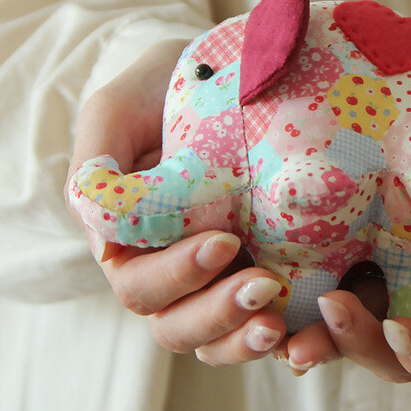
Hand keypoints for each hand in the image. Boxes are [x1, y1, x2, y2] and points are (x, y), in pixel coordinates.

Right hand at [69, 52, 287, 363]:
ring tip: (285, 327)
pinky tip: (314, 334)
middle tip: (264, 288)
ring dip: (249, 342)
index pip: (141, 288)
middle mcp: (174, 278)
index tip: (223, 242)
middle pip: (180, 328)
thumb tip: (103, 244)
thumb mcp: (117, 111)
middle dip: (219, 316)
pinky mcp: (273, 281)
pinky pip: (279, 330)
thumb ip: (96, 166)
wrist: (229, 69)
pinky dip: (295, 340)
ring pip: (222, 342)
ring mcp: (221, 285)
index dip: (177, 277)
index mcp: (129, 248)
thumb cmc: (160, 89)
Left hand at [284, 65, 410, 392]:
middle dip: (354, 346)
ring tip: (268, 306)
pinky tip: (255, 259)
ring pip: (341, 324)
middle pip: (390, 354)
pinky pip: (315, 269)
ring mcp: (387, 268)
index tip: (400, 329)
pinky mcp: (351, 233)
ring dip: (306, 327)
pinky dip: (286, 277)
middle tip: (324, 308)